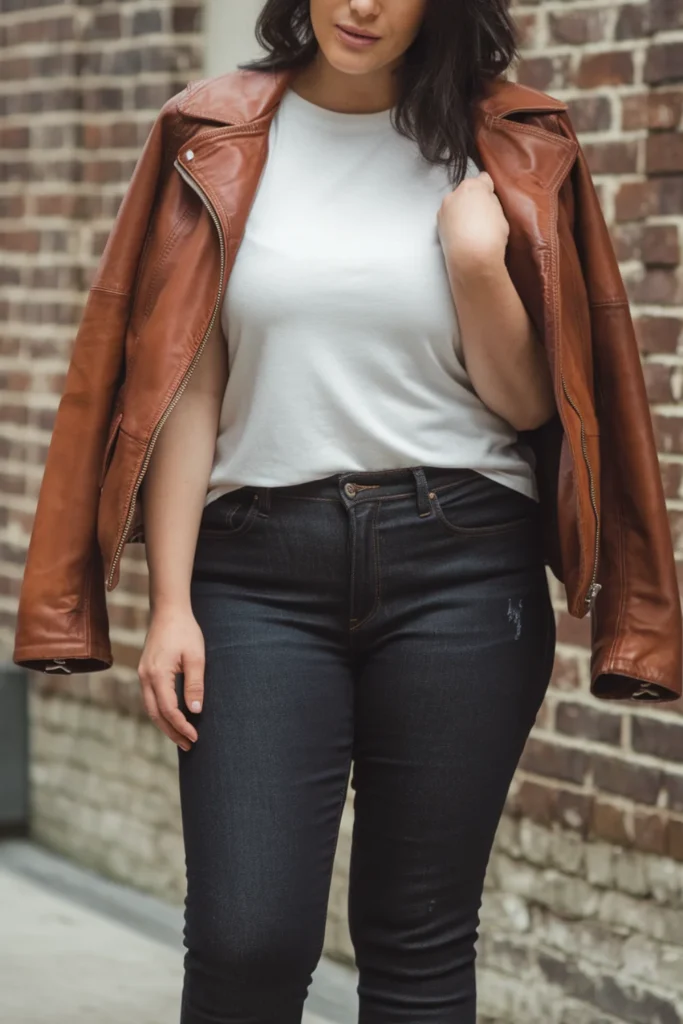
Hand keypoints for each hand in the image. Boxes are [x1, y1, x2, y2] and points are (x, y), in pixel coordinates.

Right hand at [137, 606, 204, 750]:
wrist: (168, 611)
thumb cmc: (185, 631)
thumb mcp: (196, 657)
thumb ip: (195, 684)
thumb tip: (195, 711)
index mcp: (157, 674)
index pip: (168, 710)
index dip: (181, 726)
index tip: (195, 737)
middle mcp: (145, 677)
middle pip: (155, 714)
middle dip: (172, 732)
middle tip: (189, 745)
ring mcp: (143, 674)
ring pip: (150, 708)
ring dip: (165, 724)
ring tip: (182, 737)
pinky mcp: (145, 672)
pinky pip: (150, 698)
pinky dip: (160, 712)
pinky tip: (172, 718)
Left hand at [437, 170, 509, 274]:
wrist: (471, 259)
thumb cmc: (490, 236)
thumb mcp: (501, 214)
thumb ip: (492, 202)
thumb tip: (486, 201)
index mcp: (473, 186)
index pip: (483, 179)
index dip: (489, 190)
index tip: (491, 200)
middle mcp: (454, 194)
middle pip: (467, 192)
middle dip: (473, 200)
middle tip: (482, 217)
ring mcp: (444, 209)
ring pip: (456, 205)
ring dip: (462, 211)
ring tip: (471, 229)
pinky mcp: (438, 224)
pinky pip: (449, 218)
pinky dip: (454, 223)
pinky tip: (462, 235)